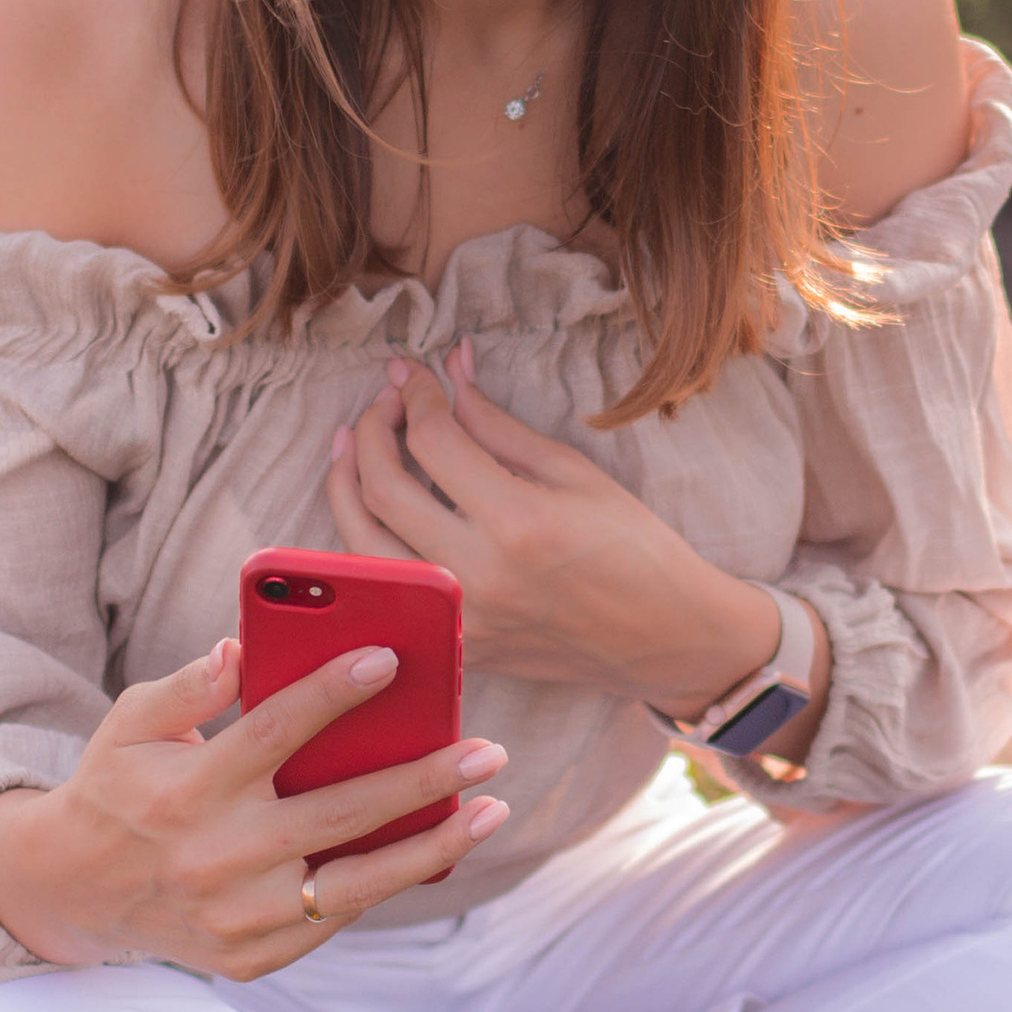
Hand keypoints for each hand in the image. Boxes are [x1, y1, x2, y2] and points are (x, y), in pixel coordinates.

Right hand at [0, 636, 509, 981]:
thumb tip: (239, 649)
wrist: (73, 890)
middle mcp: (215, 858)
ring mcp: (237, 917)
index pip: (272, 734)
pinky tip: (432, 848)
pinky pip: (336, 918)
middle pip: (338, 814)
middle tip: (488, 751)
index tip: (390, 658)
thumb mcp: (131, 725)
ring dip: (433, 848)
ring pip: (356, 885)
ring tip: (492, 812)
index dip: (331, 693)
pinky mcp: (252, 957)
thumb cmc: (119, 786)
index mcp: (186, 792)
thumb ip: (184, 688)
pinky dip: (385, 883)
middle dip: (423, 780)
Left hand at [326, 346, 791, 714]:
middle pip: (382, 487)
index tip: (416, 373)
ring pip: (360, 543)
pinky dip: (364, 540)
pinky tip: (367, 506)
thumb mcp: (574, 473)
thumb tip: (451, 368)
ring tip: (354, 442)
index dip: (417, 395)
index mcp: (518, 521)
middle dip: (373, 429)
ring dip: (346, 483)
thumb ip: (498, 424)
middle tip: (387, 401)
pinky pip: (384, 586)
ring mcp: (460, 617)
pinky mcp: (455, 643)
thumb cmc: (635, 549)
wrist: (665, 639)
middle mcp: (478, 573)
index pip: (433, 441)